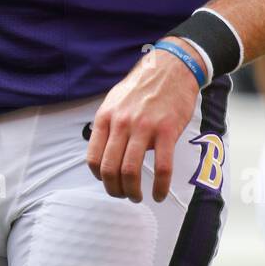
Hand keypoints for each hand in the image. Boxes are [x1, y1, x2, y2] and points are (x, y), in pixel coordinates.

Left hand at [86, 41, 202, 202]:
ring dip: (133, 191)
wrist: (171, 68)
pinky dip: (160, 187)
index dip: (99, 177)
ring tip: (137, 197)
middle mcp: (121, 123)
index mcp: (106, 117)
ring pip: (131, 171)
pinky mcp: (166, 131)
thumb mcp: (114, 100)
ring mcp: (144, 127)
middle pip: (110, 169)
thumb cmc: (143, 86)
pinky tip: (159, 194)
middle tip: (123, 195)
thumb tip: (101, 149)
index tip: (108, 181)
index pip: (93, 158)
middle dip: (114, 190)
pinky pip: (162, 167)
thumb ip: (107, 124)